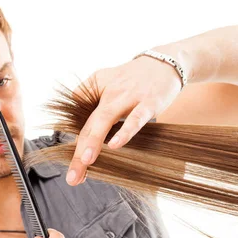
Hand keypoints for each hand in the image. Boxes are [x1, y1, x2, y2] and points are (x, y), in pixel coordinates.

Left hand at [66, 55, 182, 185]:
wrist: (164, 61)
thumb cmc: (134, 76)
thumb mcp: (103, 78)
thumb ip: (86, 94)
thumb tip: (73, 114)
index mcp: (98, 94)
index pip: (83, 125)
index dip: (77, 149)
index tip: (74, 173)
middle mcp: (110, 96)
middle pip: (90, 125)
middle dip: (80, 152)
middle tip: (73, 176)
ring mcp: (129, 98)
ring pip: (106, 119)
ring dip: (95, 140)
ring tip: (87, 161)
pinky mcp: (149, 101)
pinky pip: (136, 117)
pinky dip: (126, 130)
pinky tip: (115, 144)